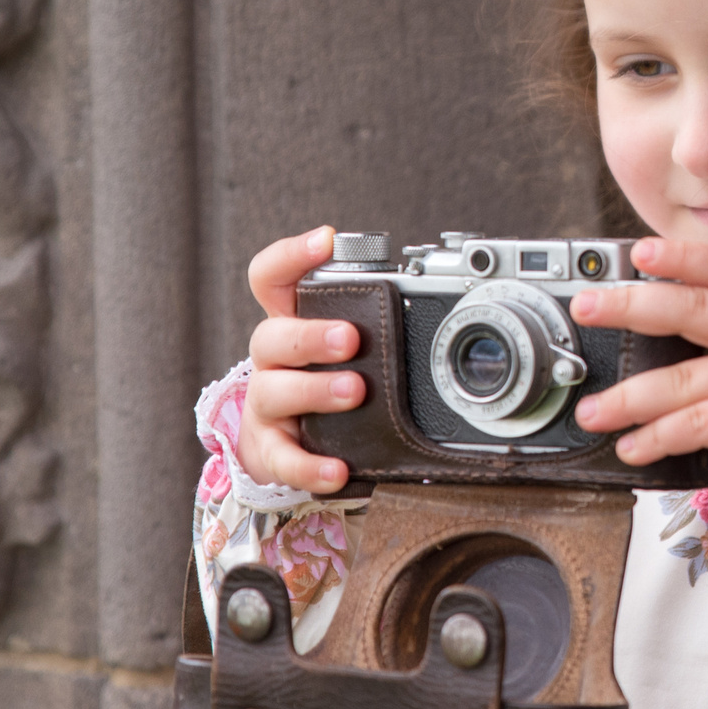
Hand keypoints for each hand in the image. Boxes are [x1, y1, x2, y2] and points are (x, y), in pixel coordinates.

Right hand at [237, 226, 363, 494]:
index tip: (327, 239)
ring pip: (273, 391)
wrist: (287, 444)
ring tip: (354, 390)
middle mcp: (272, 360)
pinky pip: (284, 458)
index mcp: (290, 322)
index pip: (272, 278)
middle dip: (311, 335)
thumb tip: (440, 306)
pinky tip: (338, 469)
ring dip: (314, 389)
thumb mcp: (343, 347)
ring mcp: (267, 404)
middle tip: (351, 337)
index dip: (292, 255)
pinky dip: (310, 465)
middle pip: (271, 336)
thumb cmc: (325, 379)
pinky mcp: (272, 449)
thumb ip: (374, 324)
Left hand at [569, 239, 707, 468]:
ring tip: (592, 410)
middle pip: (694, 311)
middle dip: (630, 307)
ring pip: (682, 380)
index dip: (683, 258)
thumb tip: (641, 309)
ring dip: (627, 398)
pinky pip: (696, 425)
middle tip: (586, 307)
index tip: (640, 253)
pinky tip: (631, 445)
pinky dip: (656, 437)